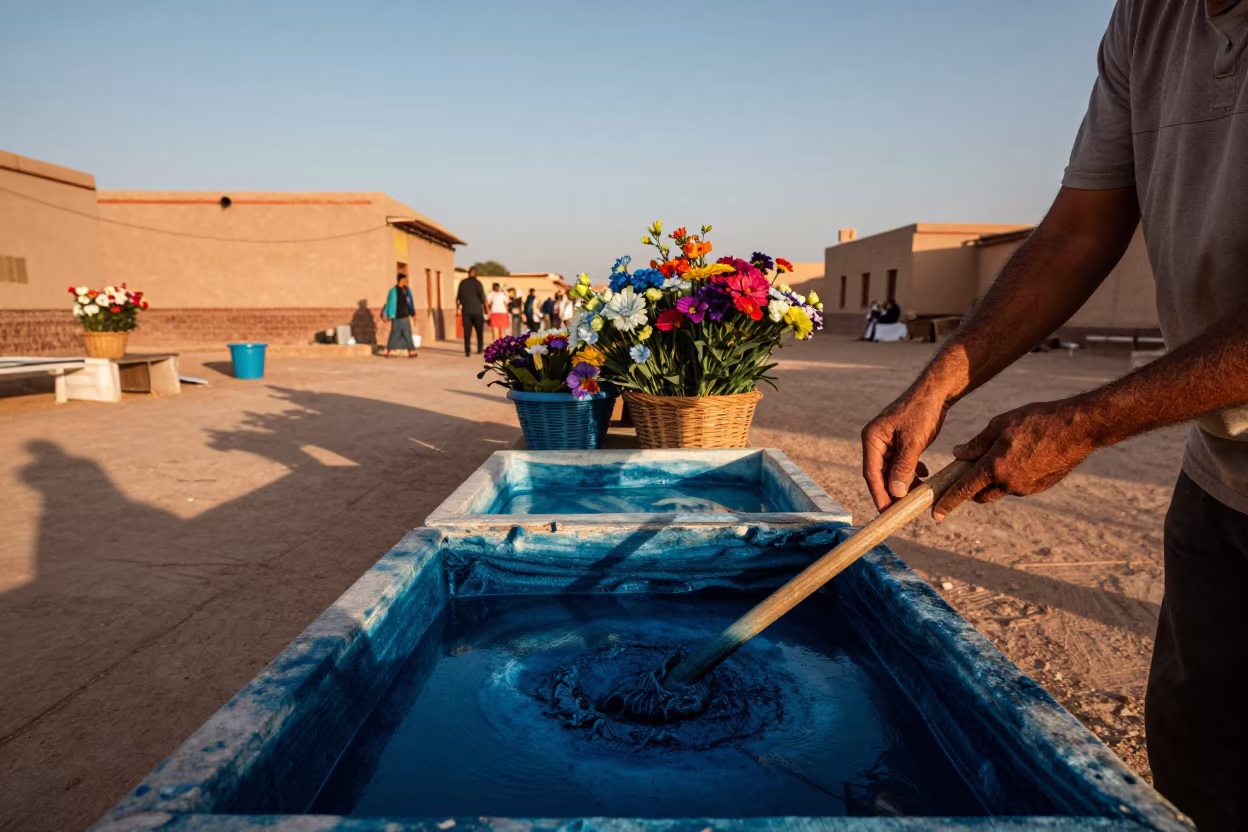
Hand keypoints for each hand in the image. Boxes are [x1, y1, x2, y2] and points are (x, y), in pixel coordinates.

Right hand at [861, 386, 947, 511]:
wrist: (936, 392)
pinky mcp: (899, 441)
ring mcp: (887, 441)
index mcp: (872, 438)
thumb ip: (904, 467)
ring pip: (892, 470)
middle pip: (880, 473)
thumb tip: (895, 492)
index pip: (871, 472)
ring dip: (903, 483)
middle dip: (891, 491)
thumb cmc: (922, 412)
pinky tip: (923, 476)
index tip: (886, 511)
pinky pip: (901, 462)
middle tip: (901, 510)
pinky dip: (911, 472)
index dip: (878, 493)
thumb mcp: (914, 442)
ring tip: (916, 496)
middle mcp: (876, 441)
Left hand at [932, 399, 1097, 520]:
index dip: (947, 502)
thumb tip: (957, 455)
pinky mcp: (1040, 487)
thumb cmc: (1037, 420)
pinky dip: (1011, 477)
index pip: (964, 490)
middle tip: (969, 472)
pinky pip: (1018, 486)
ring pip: (1000, 490)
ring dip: (994, 480)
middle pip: (980, 495)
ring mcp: (1026, 488)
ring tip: (1002, 455)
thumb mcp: (1001, 424)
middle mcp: (1009, 483)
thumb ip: (976, 443)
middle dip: (971, 489)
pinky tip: (1021, 457)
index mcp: (995, 467)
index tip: (935, 514)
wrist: (1078, 428)